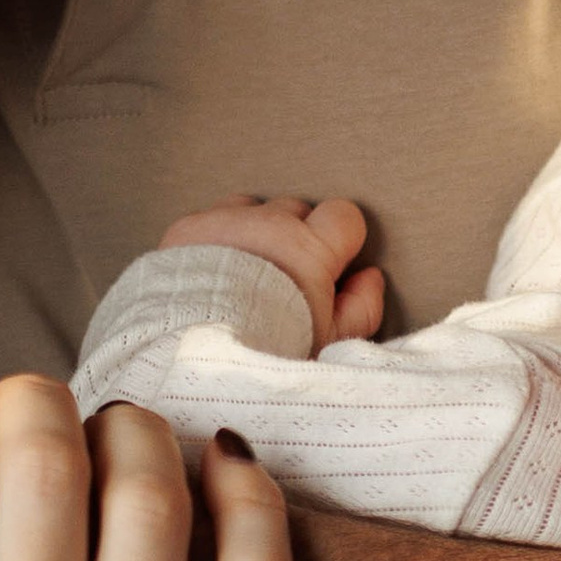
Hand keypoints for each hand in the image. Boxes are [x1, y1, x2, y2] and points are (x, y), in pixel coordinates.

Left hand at [160, 193, 386, 346]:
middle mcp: (270, 224)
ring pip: (252, 210)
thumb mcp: (328, 342)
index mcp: (311, 248)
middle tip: (283, 278)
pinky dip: (216, 238)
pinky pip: (211, 219)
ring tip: (244, 273)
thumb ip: (361, 307)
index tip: (329, 263)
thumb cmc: (268, 350)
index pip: (344, 215)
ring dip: (255, 231)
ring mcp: (227, 220)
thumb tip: (370, 279)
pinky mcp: (190, 227)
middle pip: (295, 211)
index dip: (339, 239)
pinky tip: (212, 271)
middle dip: (295, 236)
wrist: (198, 350)